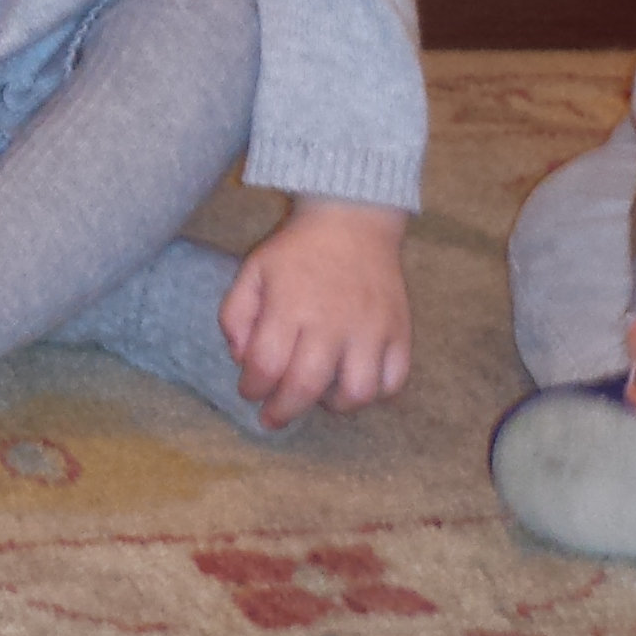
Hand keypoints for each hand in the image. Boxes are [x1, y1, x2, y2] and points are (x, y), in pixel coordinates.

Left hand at [218, 196, 411, 425]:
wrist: (353, 219)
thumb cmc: (298, 250)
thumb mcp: (254, 270)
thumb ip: (235, 314)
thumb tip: (240, 358)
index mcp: (291, 305)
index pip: (266, 365)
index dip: (253, 388)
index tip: (250, 391)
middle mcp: (332, 321)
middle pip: (306, 386)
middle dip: (283, 411)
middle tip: (274, 416)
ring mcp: (371, 328)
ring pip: (358, 392)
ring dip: (334, 406)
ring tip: (321, 396)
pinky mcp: (400, 331)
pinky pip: (394, 380)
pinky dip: (376, 393)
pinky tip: (355, 382)